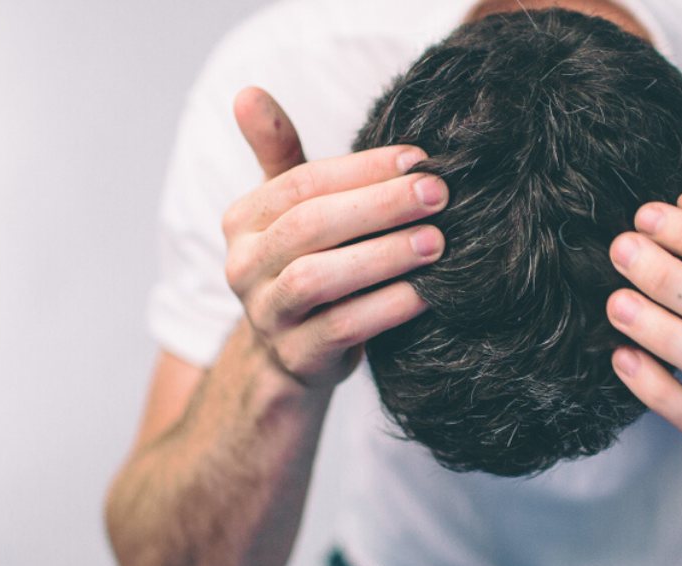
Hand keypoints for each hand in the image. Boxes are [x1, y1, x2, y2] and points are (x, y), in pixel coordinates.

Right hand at [223, 87, 447, 387]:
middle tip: (437, 195)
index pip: (301, 184)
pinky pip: (340, 329)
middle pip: (309, 226)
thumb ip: (279, 154)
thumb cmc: (306, 264)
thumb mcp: (290, 210)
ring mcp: (267, 316)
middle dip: (378, 206)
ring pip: (317, 279)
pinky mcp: (296, 358)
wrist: (294, 356)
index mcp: (244, 221)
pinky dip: (385, 309)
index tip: (418, 159)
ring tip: (436, 243)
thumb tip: (248, 92)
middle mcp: (244, 266)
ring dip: (382, 257)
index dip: (360, 169)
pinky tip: (425, 294)